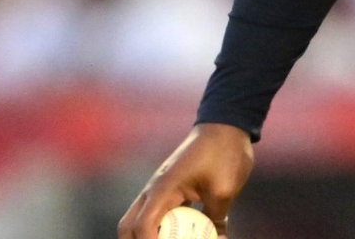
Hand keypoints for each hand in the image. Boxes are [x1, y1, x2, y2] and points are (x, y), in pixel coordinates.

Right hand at [118, 123, 254, 237]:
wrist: (226, 126)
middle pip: (129, 225)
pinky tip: (189, 233)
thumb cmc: (224, 154)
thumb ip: (215, 219)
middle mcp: (154, 190)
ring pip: (143, 220)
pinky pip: (161, 213)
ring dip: (153, 234)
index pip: (143, 225)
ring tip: (176, 237)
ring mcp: (161, 189)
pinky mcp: (172, 189)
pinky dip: (168, 227)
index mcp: (163, 189)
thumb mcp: (224, 190)